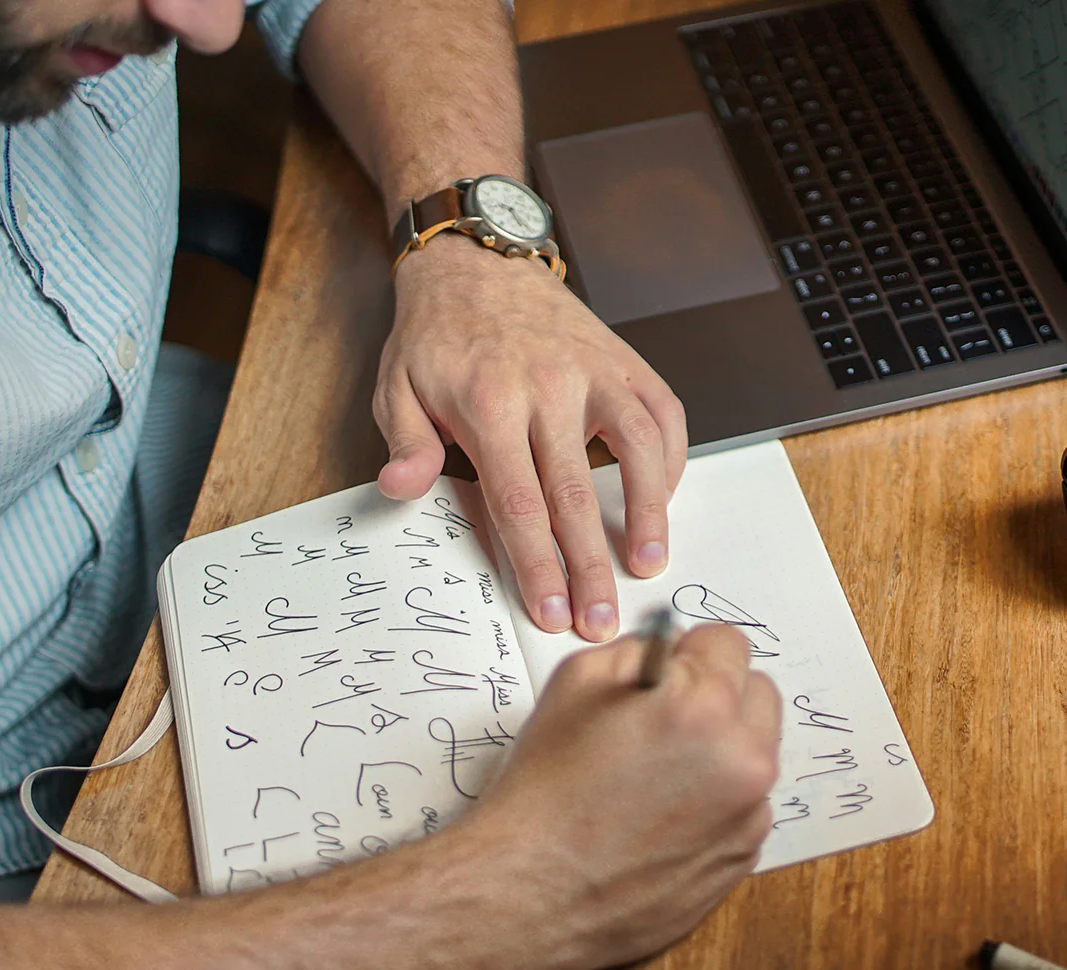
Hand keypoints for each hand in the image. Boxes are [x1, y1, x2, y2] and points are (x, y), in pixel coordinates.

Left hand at [375, 241, 687, 641]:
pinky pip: (663, 416)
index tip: (551, 611)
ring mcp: (595, 371)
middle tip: (601, 619)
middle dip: (591, 567)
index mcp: (489, 402)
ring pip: (640, 450)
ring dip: (650, 515)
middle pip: (579, 494)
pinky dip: (670, 462)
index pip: (520, 502)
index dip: (539, 565)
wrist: (479, 261)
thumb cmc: (438, 335)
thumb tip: (402, 489)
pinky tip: (662, 503)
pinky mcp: (624, 361)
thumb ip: (406, 443)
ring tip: (649, 565)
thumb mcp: (397, 387)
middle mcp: (549, 386)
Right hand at [460, 624, 782, 967]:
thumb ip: (640, 651)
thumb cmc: (545, 792)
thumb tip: (674, 651)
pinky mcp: (742, 858)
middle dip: (717, 697)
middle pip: (758, 695)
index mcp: (705, 707)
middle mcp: (743, 761)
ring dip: (720, 752)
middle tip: (664, 721)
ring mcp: (748, 816)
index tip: (669, 672)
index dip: (690, 654)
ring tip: (656, 777)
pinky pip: (744, 807)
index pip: (730, 644)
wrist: (531, 892)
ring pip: (753, 754)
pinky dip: (715, 803)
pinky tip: (661, 818)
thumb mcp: (576, 682)